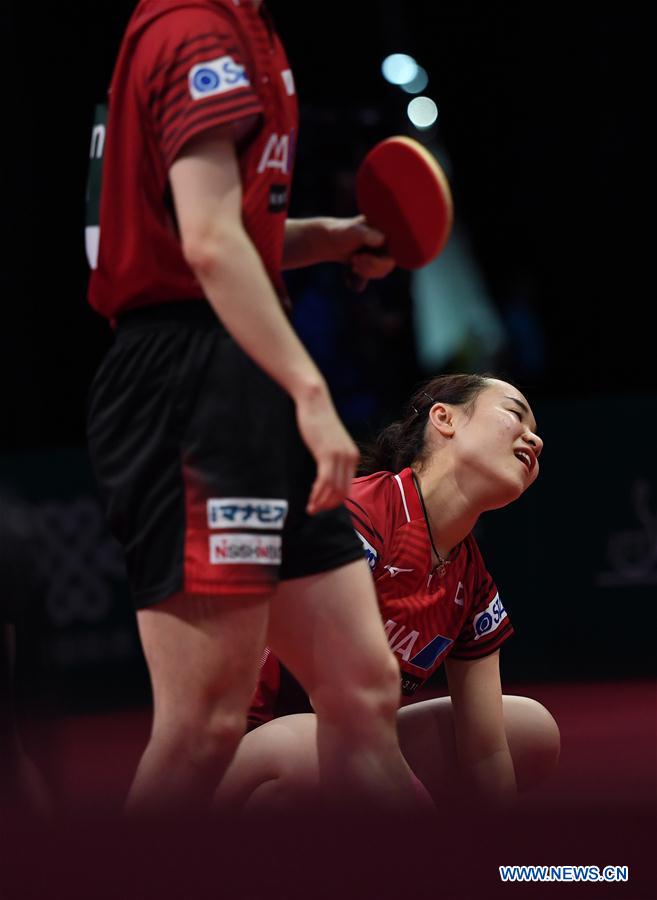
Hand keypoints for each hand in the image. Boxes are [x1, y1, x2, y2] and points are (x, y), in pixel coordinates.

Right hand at [294, 385, 358, 514]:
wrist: (315, 402)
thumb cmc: (318, 421)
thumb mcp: (328, 443)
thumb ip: (330, 458)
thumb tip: (325, 474)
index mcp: (352, 457)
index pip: (347, 487)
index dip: (334, 501)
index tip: (320, 505)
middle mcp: (350, 458)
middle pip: (342, 492)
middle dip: (328, 505)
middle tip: (314, 510)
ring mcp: (340, 457)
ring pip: (333, 490)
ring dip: (321, 502)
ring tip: (310, 509)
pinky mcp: (327, 454)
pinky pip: (325, 481)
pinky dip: (317, 494)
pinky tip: (310, 500)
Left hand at [327, 215, 395, 289]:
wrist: (331, 241)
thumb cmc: (342, 233)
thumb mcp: (354, 232)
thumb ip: (368, 234)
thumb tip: (382, 240)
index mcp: (386, 229)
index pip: (395, 250)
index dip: (379, 259)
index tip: (362, 256)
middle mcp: (388, 239)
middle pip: (390, 263)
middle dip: (371, 266)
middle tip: (355, 259)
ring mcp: (383, 251)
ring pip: (384, 270)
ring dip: (367, 270)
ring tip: (353, 261)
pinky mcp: (378, 260)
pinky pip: (379, 273)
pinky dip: (367, 273)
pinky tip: (355, 267)